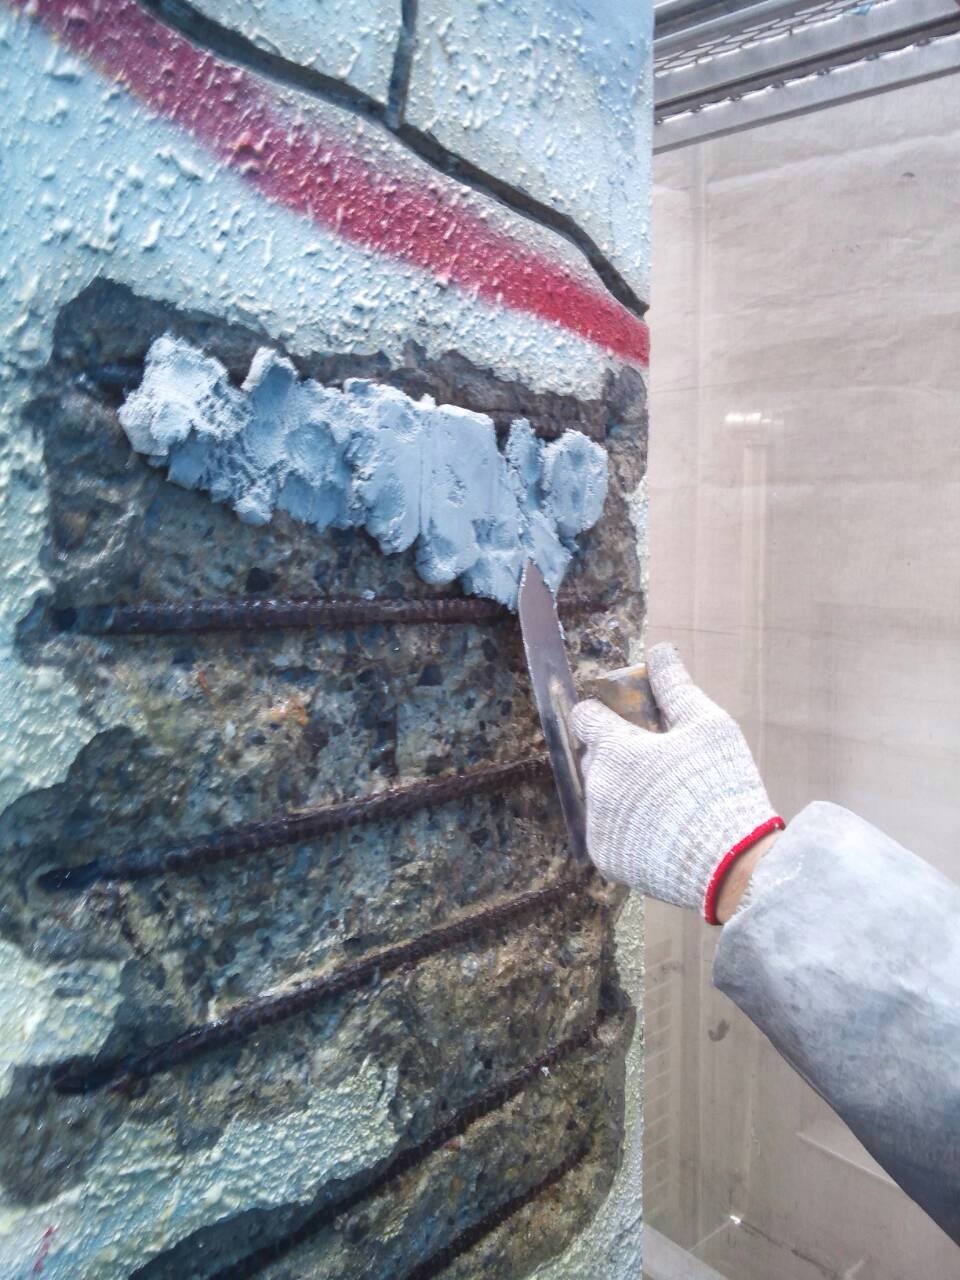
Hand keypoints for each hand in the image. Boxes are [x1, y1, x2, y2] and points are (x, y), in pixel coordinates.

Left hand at [571, 643, 782, 922]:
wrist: (731, 865)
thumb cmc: (721, 787)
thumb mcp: (708, 726)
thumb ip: (676, 687)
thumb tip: (660, 651)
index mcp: (615, 750)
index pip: (584, 717)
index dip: (602, 713)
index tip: (623, 719)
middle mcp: (597, 787)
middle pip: (593, 758)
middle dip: (616, 754)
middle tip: (657, 762)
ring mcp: (598, 826)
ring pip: (600, 796)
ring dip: (622, 792)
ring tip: (664, 798)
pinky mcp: (605, 858)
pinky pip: (607, 832)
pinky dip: (627, 827)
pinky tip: (660, 827)